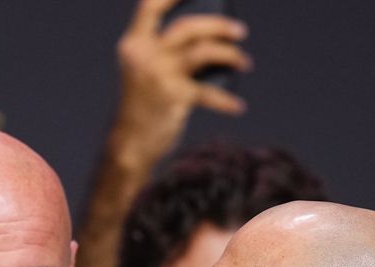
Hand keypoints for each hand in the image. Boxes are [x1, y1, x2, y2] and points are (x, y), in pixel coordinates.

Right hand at [112, 0, 250, 166]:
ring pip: (204, 51)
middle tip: (240, 31)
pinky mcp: (174, 97)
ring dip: (230, 54)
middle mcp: (145, 55)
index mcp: (134, 44)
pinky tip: (238, 105)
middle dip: (219, 25)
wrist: (130, 145)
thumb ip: (165, 53)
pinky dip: (226, 100)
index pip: (150, 6)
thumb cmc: (142, 107)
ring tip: (244, 62)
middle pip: (188, 26)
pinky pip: (210, 92)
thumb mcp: (144, 72)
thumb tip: (210, 39)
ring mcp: (160, 75)